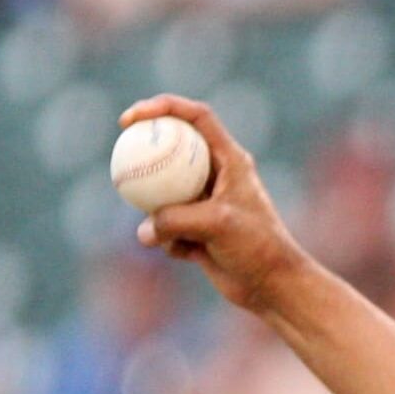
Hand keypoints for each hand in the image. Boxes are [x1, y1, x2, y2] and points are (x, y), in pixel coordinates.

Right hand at [118, 95, 313, 315]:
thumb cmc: (257, 247)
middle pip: (173, 149)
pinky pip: (167, 226)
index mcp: (231, 159)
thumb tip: (142, 230)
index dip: (164, 107)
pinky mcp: (196, 228)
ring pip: (164, 194)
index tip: (133, 119)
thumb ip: (175, 220)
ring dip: (156, 212)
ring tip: (164, 232)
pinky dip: (169, 240)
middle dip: (146, 154)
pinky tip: (189, 255)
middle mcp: (217, 175)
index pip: (197, 117)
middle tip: (122, 158)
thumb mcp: (216, 225)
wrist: (272, 286)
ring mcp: (205, 202)